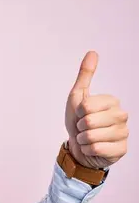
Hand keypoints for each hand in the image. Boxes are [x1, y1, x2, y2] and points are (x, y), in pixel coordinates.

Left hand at [65, 51, 128, 168]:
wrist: (80, 146)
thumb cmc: (78, 121)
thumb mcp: (77, 97)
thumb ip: (85, 75)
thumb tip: (92, 52)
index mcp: (112, 101)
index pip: (85, 106)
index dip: (77, 113)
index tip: (80, 114)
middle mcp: (122, 115)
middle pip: (88, 121)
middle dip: (79, 127)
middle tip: (84, 128)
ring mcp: (123, 133)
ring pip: (92, 136)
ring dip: (83, 139)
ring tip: (87, 137)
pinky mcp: (121, 149)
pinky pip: (97, 149)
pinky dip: (88, 150)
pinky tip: (93, 148)